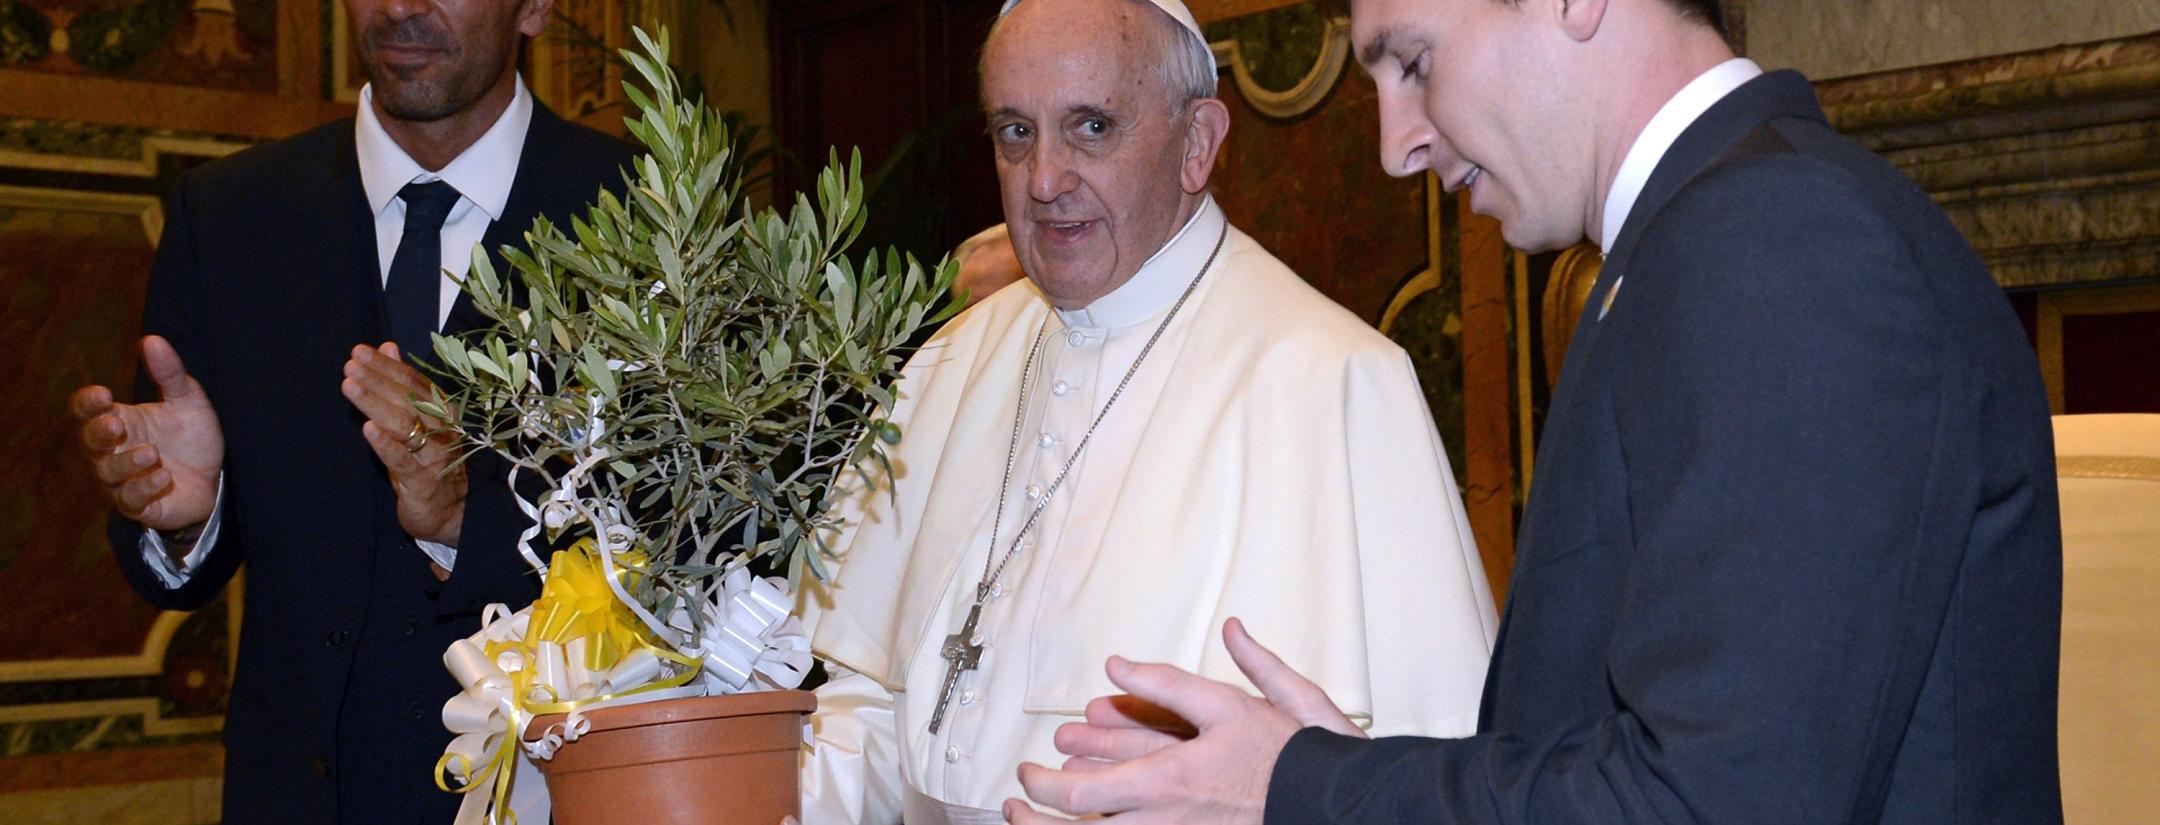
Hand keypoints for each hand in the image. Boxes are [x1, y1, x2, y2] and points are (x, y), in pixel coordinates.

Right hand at [70, 335, 223, 533]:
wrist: (216, 479)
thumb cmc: (192, 438)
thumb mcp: (187, 401)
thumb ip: (170, 374)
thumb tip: (152, 339)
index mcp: (119, 421)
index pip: (87, 411)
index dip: (88, 403)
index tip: (103, 393)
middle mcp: (112, 452)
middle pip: (90, 441)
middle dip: (100, 433)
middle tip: (118, 424)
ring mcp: (122, 481)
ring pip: (108, 473)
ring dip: (127, 462)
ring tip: (150, 452)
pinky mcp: (140, 506)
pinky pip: (131, 500)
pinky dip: (144, 487)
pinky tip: (162, 476)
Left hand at [343, 342, 465, 545]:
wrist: (451, 514)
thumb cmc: (430, 463)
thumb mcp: (418, 421)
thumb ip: (403, 384)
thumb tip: (389, 347)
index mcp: (443, 413)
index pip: (415, 383)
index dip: (388, 366)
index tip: (361, 352)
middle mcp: (443, 431)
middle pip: (409, 399)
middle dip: (377, 379)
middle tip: (351, 364)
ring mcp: (435, 457)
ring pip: (404, 425)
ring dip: (375, 403)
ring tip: (349, 386)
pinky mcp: (422, 484)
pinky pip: (403, 461)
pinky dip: (386, 444)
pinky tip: (367, 428)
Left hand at [1005, 618, 1363, 823]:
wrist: (1332, 804)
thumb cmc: (1286, 757)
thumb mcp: (1227, 704)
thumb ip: (1167, 684)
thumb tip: (1118, 665)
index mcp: (1164, 784)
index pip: (1076, 795)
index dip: (1040, 784)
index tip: (1029, 769)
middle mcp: (1162, 824)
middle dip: (1034, 821)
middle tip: (1016, 806)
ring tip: (1039, 820)